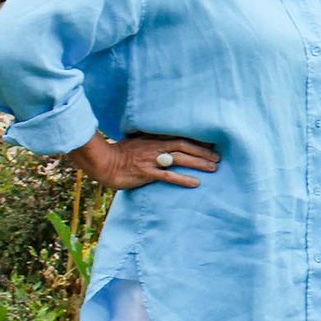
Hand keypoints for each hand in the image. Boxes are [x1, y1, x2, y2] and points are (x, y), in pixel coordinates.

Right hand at [69, 132, 218, 189]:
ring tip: (213, 168)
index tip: (212, 145)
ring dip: (198, 163)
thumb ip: (151, 140)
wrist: (102, 162)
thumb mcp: (137, 141)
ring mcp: (151, 160)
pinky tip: (195, 183)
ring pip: (180, 159)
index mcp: (154, 139)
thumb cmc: (120, 153)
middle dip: (203, 152)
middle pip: (185, 146)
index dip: (197, 141)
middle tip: (218, 158)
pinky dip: (183, 179)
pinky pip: (168, 176)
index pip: (181, 137)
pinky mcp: (146, 173)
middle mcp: (156, 147)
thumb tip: (165, 141)